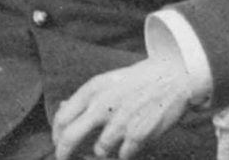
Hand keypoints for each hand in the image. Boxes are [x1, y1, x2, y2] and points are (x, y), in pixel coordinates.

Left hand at [52, 56, 196, 159]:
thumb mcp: (106, 82)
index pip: (62, 118)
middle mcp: (102, 105)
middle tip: (65, 159)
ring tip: (115, 141)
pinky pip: (123, 156)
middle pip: (71, 138)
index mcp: (91, 90)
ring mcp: (119, 122)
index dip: (56, 135)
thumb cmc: (135, 81)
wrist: (172, 78)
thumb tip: (62, 109)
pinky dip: (125, 153)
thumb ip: (86, 98)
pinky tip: (131, 142)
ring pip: (99, 151)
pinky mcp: (138, 135)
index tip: (59, 142)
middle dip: (64, 152)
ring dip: (104, 151)